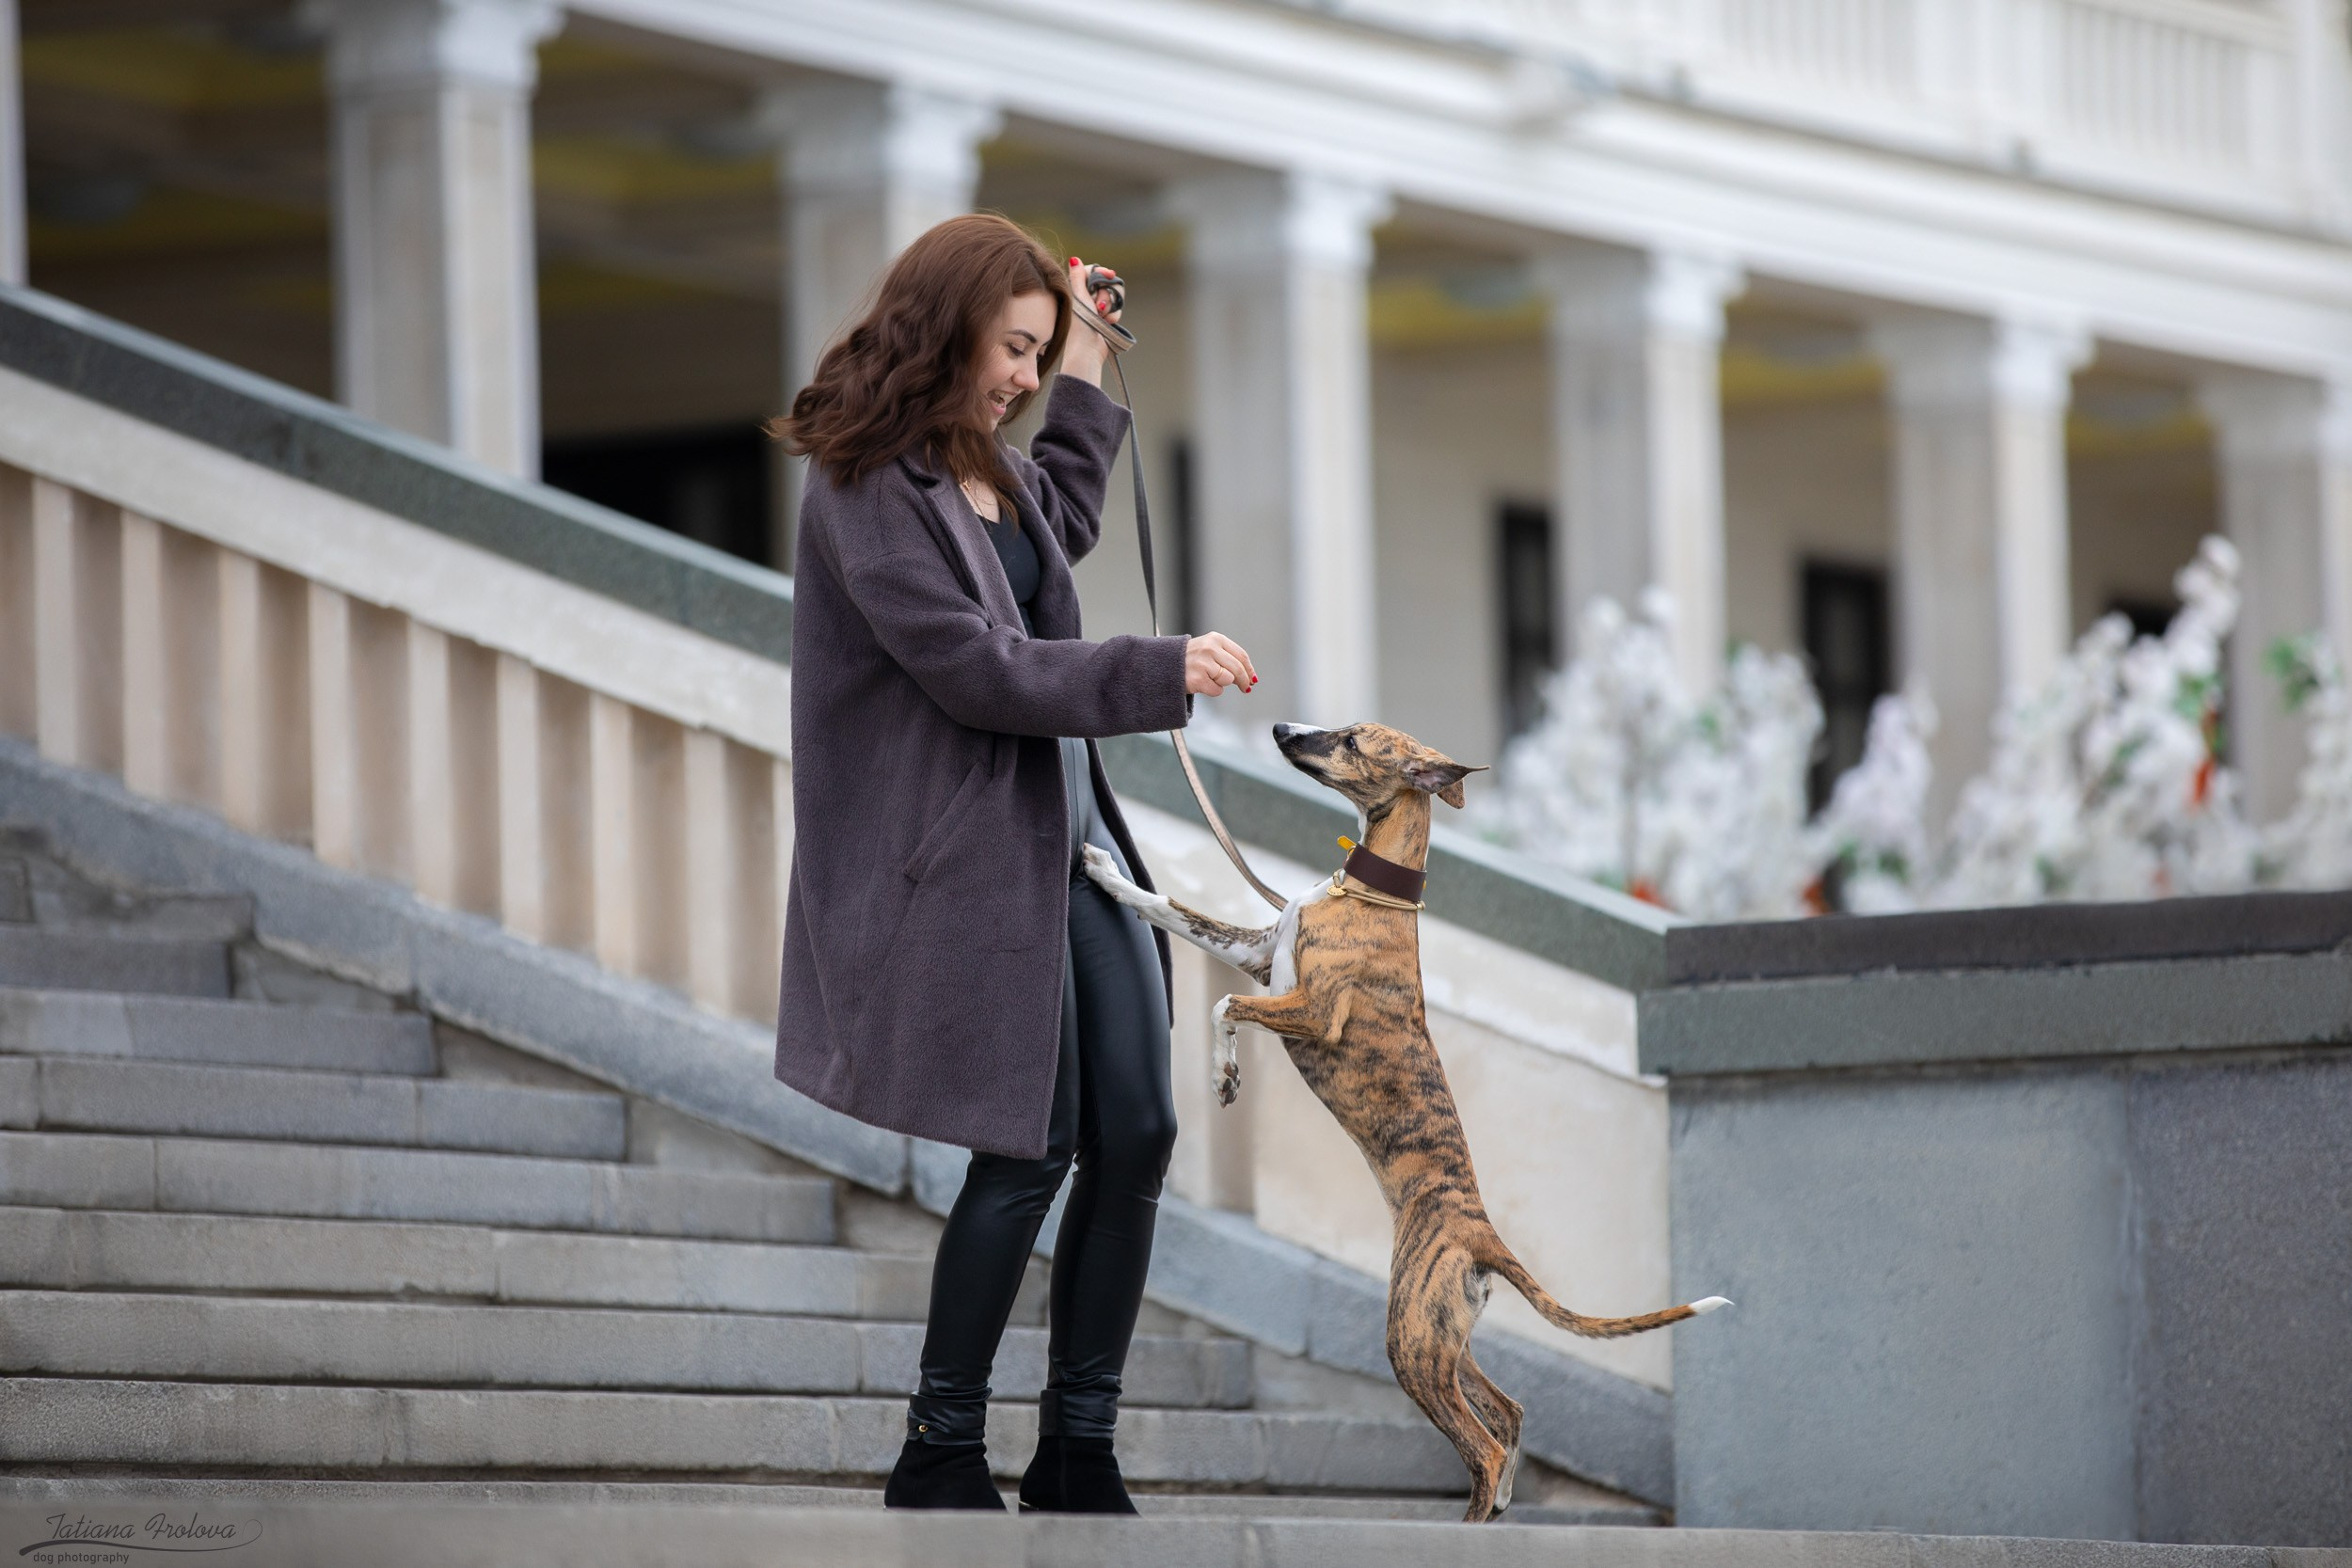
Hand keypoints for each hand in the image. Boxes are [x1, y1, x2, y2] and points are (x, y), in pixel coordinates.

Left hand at [1057, 256, 1120, 385]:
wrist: (1088, 349)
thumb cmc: (1080, 325)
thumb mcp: (1079, 298)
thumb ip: (1078, 278)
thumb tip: (1074, 259)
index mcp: (1077, 290)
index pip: (1093, 271)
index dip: (1102, 271)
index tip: (1109, 274)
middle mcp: (1087, 297)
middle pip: (1106, 282)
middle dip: (1106, 294)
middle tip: (1098, 306)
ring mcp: (1097, 307)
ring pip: (1113, 295)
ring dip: (1110, 306)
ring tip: (1102, 317)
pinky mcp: (1106, 317)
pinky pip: (1117, 308)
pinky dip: (1114, 315)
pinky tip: (1108, 323)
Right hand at [1185, 633, 1257, 696]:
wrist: (1164, 665)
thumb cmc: (1190, 659)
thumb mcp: (1209, 650)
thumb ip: (1228, 658)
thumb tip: (1251, 677)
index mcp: (1215, 639)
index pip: (1241, 655)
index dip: (1249, 669)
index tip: (1253, 679)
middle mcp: (1210, 648)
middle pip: (1238, 669)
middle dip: (1244, 681)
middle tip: (1246, 689)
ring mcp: (1203, 664)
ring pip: (1228, 679)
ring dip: (1222, 683)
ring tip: (1207, 678)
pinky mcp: (1198, 679)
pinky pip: (1217, 690)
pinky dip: (1212, 690)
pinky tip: (1201, 684)